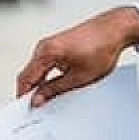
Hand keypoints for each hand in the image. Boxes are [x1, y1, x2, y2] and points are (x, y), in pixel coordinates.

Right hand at [15, 6, 138, 107]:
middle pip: (29, 74)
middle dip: (31, 91)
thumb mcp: (78, 78)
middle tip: (40, 107)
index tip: (28, 109)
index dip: (24, 96)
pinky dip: (47, 75)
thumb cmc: (102, 47)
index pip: (25, 79)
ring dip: (40, 84)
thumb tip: (38, 98)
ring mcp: (50, 44)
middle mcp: (44, 46)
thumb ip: (55, 90)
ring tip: (51, 97)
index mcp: (46, 53)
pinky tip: (57, 85)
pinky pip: (45, 63)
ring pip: (37, 69)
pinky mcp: (57, 45)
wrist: (114, 30)